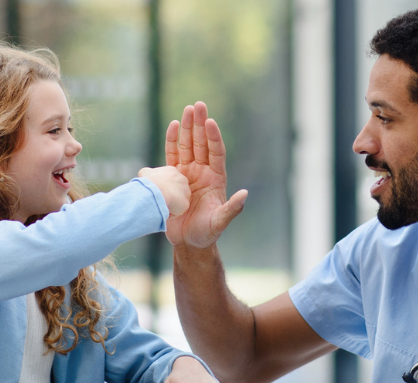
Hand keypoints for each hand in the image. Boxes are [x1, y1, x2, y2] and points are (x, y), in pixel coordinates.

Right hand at [138, 165, 190, 215]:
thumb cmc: (150, 182)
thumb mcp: (144, 173)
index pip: (170, 179)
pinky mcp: (186, 203)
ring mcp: (186, 192)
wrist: (156, 192)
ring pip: (179, 200)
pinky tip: (163, 210)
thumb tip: (148, 176)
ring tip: (161, 204)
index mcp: (172, 171)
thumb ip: (148, 173)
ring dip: (171, 203)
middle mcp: (182, 179)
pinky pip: (178, 210)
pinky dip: (171, 212)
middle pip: (177, 189)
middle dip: (169, 194)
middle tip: (160, 198)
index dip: (163, 186)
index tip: (157, 191)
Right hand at [165, 102, 248, 248]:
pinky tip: (174, 126)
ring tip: (187, 110)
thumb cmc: (207, 233)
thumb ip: (232, 209)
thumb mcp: (220, 222)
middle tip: (198, 105)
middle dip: (200, 125)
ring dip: (188, 128)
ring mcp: (187, 173)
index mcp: (216, 178)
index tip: (211, 122)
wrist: (187, 241)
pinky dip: (172, 141)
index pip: (216, 153)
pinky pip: (172, 155)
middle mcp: (202, 172)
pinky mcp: (173, 178)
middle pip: (201, 144)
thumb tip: (244, 194)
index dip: (214, 137)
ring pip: (187, 146)